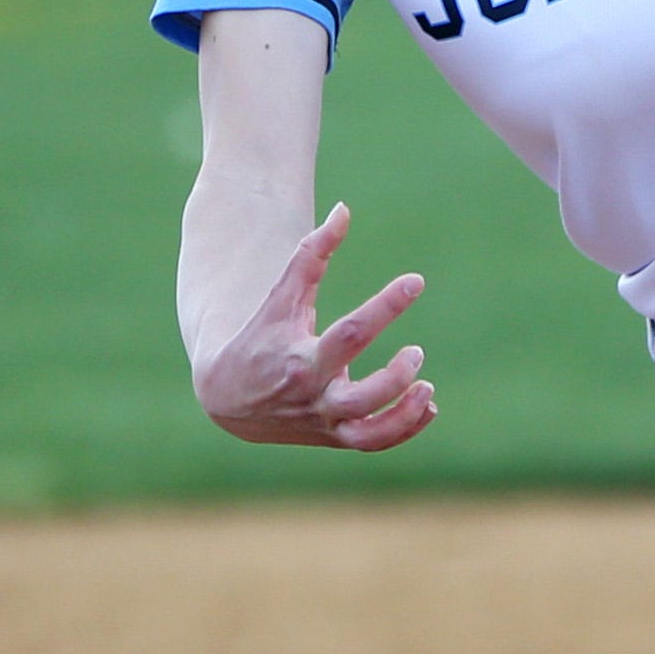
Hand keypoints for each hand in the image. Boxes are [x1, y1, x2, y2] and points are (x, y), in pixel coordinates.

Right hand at [193, 203, 435, 452]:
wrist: (227, 397)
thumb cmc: (260, 336)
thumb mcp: (281, 297)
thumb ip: (312, 254)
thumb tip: (344, 210)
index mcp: (302, 359)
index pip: (351, 334)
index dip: (386, 306)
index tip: (415, 281)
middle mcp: (314, 397)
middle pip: (362, 396)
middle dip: (396, 376)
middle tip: (417, 351)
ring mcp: (325, 423)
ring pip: (370, 434)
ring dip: (404, 414)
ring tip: (427, 387)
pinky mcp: (333, 437)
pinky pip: (373, 443)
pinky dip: (404, 429)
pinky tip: (427, 406)